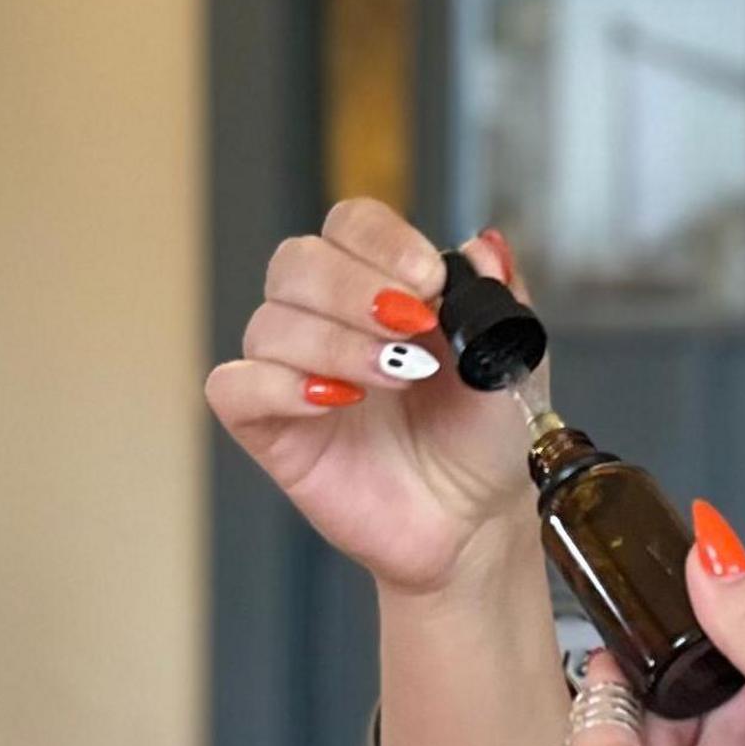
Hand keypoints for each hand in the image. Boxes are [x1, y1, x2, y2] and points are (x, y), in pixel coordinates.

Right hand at [206, 203, 542, 594]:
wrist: (476, 520)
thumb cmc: (484, 436)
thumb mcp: (511, 358)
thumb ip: (500, 297)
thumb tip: (485, 245)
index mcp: (381, 285)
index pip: (351, 224)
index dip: (382, 242)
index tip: (430, 280)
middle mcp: (327, 318)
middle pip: (297, 261)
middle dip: (353, 288)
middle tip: (410, 326)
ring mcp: (291, 371)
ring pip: (269, 323)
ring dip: (336, 343)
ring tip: (396, 376)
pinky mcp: (268, 429)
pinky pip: (233, 387)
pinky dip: (276, 385)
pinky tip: (335, 402)